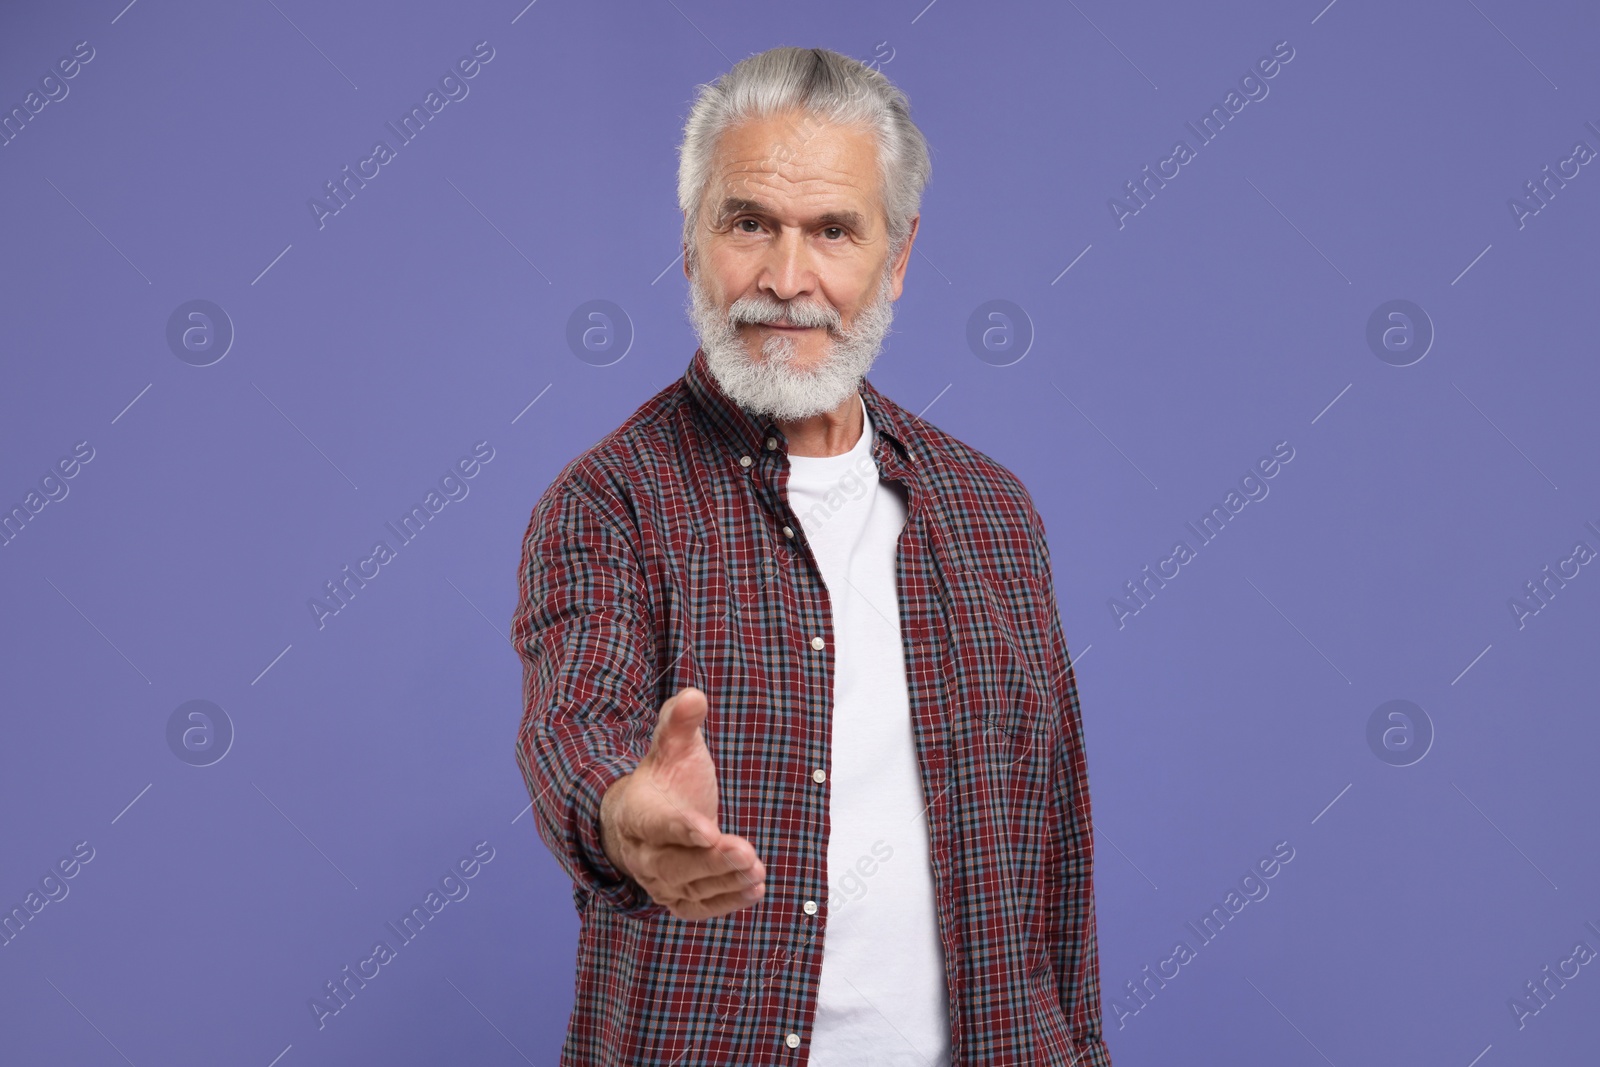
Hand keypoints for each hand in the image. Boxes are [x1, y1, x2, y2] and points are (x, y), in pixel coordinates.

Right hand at [599, 686, 765, 919]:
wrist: (643, 819)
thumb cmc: (663, 778)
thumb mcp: (670, 746)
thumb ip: (680, 722)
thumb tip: (696, 695)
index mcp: (636, 813)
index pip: (655, 824)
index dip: (680, 828)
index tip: (708, 830)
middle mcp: (642, 853)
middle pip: (673, 864)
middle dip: (710, 861)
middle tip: (746, 852)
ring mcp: (658, 880)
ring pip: (689, 889)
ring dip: (725, 882)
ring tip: (758, 872)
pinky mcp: (678, 898)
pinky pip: (699, 908)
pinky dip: (726, 903)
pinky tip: (755, 890)